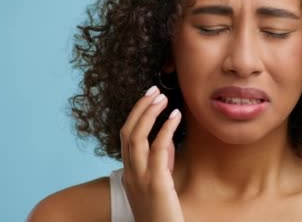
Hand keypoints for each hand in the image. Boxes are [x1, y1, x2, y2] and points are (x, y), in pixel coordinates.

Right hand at [119, 86, 183, 221]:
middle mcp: (130, 174)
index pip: (126, 137)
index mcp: (129, 174)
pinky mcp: (156, 184)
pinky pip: (158, 150)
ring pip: (137, 137)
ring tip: (163, 98)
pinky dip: (166, 129)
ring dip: (150, 113)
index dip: (136, 115)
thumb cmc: (164, 214)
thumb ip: (161, 162)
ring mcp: (140, 179)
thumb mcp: (160, 184)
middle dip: (140, 108)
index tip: (148, 98)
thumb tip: (167, 138)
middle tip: (155, 91)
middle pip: (128, 132)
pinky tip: (176, 116)